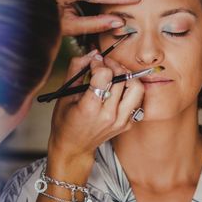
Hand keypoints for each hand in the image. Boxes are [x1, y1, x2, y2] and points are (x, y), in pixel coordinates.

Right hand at [46, 52, 144, 178]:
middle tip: (105, 64)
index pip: (105, 75)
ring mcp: (121, 121)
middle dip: (113, 65)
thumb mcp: (65, 93)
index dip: (98, 63)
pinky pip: (136, 100)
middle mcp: (109, 116)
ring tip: (115, 74)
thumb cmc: (66, 122)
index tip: (93, 62)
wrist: (73, 147)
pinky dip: (129, 90)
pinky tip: (117, 89)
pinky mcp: (127, 123)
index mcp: (90, 108)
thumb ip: (76, 69)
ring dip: (126, 76)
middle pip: (122, 79)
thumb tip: (92, 54)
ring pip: (137, 88)